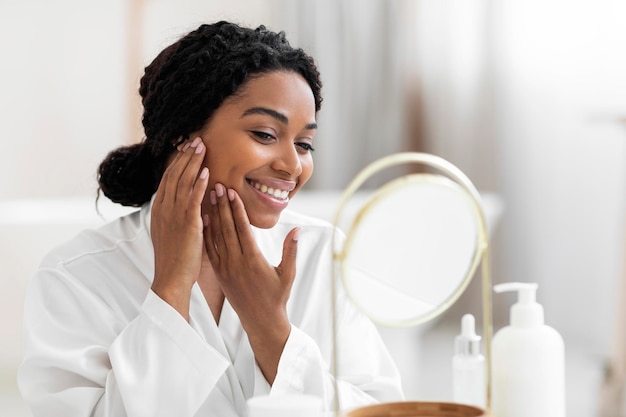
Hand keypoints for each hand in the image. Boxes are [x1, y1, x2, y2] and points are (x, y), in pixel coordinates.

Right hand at [150, 137, 208, 319]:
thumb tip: (197, 207)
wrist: (171, 277)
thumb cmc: (175, 258)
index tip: (186, 148)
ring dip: (192, 163)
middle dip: (185, 156)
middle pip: (174, 175)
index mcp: (159, 209)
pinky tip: (207, 172)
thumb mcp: (173, 232)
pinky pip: (192, 198)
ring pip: (182, 182)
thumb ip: (182, 217)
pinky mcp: (186, 223)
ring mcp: (173, 215)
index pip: (168, 178)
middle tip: (195, 140)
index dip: (177, 161)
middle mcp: (164, 208)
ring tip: (201, 147)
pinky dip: (199, 183)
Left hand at [204, 183, 298, 381]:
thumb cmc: (277, 297)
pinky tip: (204, 219)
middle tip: (218, 185)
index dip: (237, 209)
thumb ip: (291, 251)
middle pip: (228, 228)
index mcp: (254, 260)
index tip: (232, 192)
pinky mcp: (219, 274)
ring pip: (217, 236)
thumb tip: (297, 230)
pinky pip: (211, 250)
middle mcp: (237, 262)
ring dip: (213, 215)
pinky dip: (207, 233)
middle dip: (223, 205)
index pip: (243, 228)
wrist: (260, 321)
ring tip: (210, 196)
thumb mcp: (288, 274)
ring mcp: (226, 268)